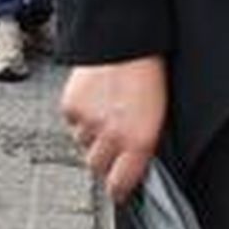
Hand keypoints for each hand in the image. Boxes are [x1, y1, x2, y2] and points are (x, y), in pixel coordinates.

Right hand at [61, 56, 168, 201]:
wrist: (124, 41)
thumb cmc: (148, 74)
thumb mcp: (158, 116)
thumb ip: (144, 145)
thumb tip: (136, 165)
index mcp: (139, 142)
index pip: (120, 186)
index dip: (119, 188)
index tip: (119, 186)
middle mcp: (112, 136)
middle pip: (97, 168)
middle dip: (104, 159)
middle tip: (113, 141)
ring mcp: (88, 122)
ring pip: (82, 145)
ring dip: (91, 136)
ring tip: (104, 113)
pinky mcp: (71, 107)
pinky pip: (72, 124)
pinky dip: (80, 116)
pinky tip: (93, 100)